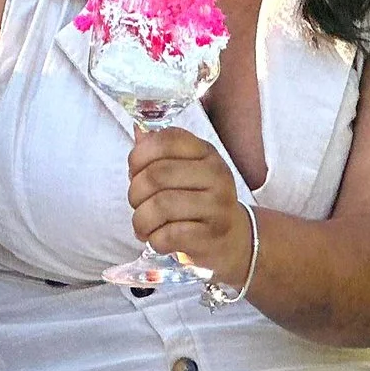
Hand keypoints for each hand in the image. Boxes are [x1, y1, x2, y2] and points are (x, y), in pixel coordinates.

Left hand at [128, 126, 250, 279]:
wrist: (234, 239)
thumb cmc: (199, 202)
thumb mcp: (185, 171)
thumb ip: (159, 153)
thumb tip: (138, 130)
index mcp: (205, 152)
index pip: (164, 141)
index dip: (138, 157)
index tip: (135, 174)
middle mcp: (216, 174)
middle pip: (156, 175)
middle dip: (135, 194)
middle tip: (137, 206)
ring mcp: (217, 205)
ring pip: (159, 206)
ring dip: (141, 220)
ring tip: (144, 227)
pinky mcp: (212, 235)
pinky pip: (168, 235)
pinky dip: (154, 240)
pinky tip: (158, 240)